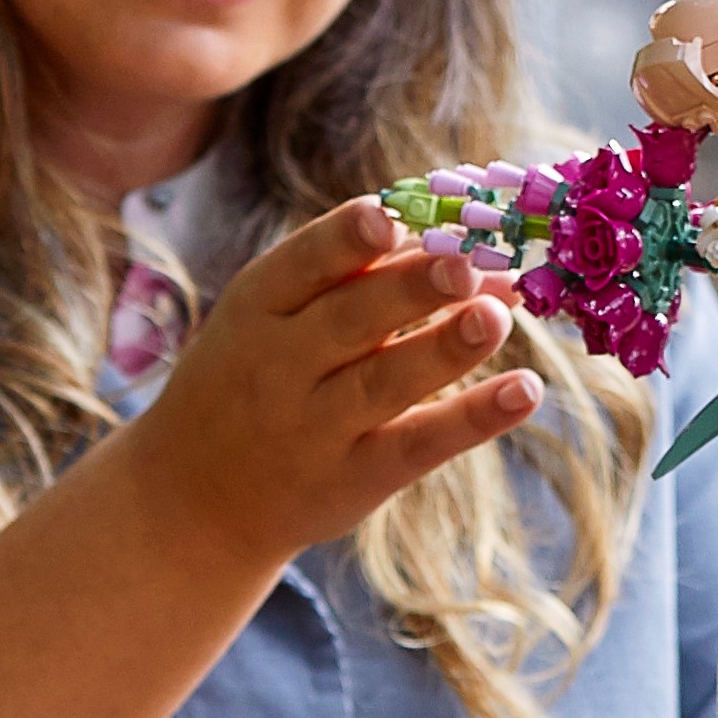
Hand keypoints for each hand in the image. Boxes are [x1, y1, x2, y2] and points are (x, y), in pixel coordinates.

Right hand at [124, 197, 542, 570]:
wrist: (194, 500)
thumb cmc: (250, 381)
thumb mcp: (266, 320)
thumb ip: (349, 280)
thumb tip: (463, 247)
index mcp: (255, 309)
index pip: (299, 266)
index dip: (343, 240)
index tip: (387, 217)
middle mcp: (280, 367)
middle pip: (348, 320)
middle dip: (408, 289)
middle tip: (464, 262)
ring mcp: (316, 428)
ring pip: (384, 383)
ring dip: (445, 348)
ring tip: (498, 314)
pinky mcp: (355, 478)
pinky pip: (419, 445)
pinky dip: (473, 418)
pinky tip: (523, 390)